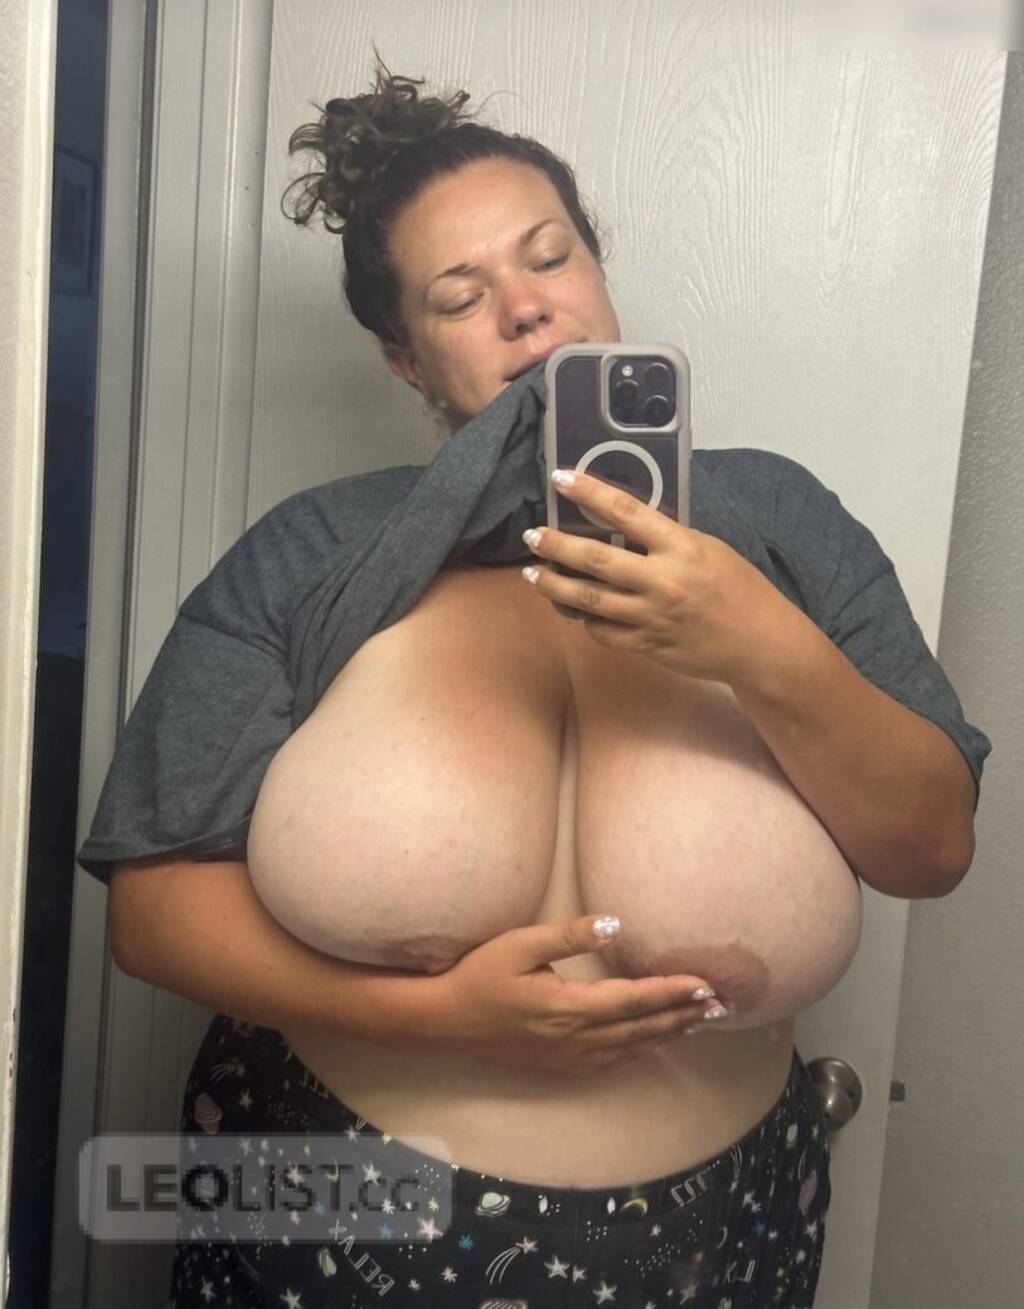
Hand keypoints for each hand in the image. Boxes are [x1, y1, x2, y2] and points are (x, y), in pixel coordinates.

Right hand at [426, 914, 724, 1076]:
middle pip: (644, 1028)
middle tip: (722, 1006)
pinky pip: (614, 1059)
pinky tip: (653, 1041)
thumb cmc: (480, 975)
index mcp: (570, 1006)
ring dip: (669, 1034)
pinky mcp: (561, 1063)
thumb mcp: (520, 944)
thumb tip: (615, 924)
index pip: (636, 999)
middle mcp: (577, 1037)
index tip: (707, 984)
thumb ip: (569, 935)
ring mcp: (570, 1055)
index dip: (674, 992)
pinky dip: (642, 1048)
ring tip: (700, 1022)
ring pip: (633, 1047)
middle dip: (685, 1016)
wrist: (446, 1021)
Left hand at [521, 468, 784, 684]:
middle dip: (555, 546)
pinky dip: (585, 618)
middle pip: (594, 559)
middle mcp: (662, 581)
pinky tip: (574, 609)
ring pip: (588, 600)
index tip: (560, 479)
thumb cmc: (739, 590)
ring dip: (554, 586)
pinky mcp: (647, 646)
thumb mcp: (708, 549)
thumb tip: (622, 525)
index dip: (589, 492)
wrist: (760, 643)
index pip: (625, 511)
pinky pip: (603, 632)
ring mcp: (651, 617)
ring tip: (532, 574)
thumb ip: (665, 540)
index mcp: (681, 547)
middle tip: (532, 536)